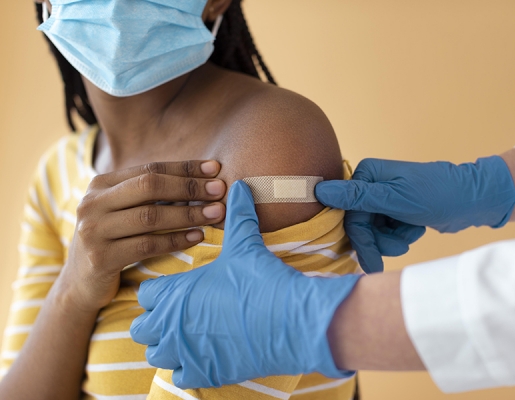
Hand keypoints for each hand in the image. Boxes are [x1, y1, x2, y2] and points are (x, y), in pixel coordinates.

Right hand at [58, 161, 225, 312]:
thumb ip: (150, 195)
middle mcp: (92, 203)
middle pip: (149, 186)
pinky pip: (147, 245)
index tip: (215, 168)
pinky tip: (198, 237)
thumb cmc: (114, 241)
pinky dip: (176, 240)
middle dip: (189, 187)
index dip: (185, 167)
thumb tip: (203, 179)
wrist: (81, 284)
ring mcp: (93, 231)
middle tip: (219, 190)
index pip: (150, 168)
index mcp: (100, 184)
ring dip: (188, 214)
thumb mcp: (123, 211)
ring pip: (150, 216)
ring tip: (216, 213)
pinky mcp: (100, 258)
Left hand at [131, 181, 360, 388]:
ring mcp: (186, 353)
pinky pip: (179, 376)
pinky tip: (205, 355)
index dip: (160, 290)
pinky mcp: (204, 374)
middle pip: (142, 328)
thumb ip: (238, 214)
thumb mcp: (246, 244)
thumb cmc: (262, 282)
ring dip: (168, 345)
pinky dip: (187, 368)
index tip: (175, 288)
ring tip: (189, 334)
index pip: (146, 294)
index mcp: (175, 293)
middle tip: (179, 311)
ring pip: (156, 355)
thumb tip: (240, 186)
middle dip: (156, 320)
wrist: (290, 321)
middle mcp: (172, 326)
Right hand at [315, 156, 514, 272]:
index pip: (349, 214)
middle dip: (379, 241)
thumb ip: (358, 197)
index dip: (361, 238)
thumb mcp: (396, 199)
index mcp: (367, 174)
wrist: (474, 200)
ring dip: (392, 240)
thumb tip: (320, 190)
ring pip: (373, 232)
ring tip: (412, 235)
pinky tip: (417, 228)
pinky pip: (387, 232)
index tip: (371, 262)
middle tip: (396, 252)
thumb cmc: (438, 195)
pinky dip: (401, 236)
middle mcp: (371, 184)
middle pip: (360, 225)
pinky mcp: (395, 210)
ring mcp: (384, 198)